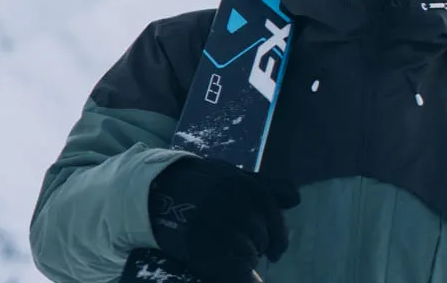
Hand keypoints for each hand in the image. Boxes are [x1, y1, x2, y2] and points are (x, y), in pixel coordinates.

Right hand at [145, 157, 299, 282]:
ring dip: (243, 259)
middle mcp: (235, 206)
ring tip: (223, 252)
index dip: (278, 237)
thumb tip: (295, 200)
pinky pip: (238, 272)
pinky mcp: (204, 250)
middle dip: (255, 246)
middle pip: (263, 240)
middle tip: (235, 245)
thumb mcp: (229, 174)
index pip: (275, 218)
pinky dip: (241, 276)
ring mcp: (219, 228)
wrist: (151, 193)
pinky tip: (233, 271)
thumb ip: (264, 185)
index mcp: (245, 187)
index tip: (275, 251)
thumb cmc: (196, 185)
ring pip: (250, 256)